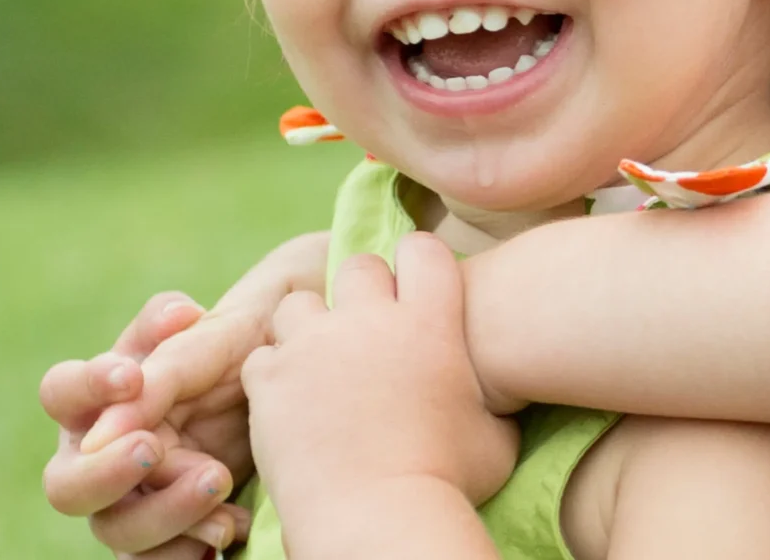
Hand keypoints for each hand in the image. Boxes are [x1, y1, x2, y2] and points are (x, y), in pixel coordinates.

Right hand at [41, 293, 247, 556]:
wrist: (268, 400)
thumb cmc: (224, 354)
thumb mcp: (209, 330)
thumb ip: (180, 328)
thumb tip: (179, 317)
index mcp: (93, 397)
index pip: (60, 391)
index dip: (88, 387)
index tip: (132, 378)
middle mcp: (93, 457)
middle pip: (64, 486)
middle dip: (106, 472)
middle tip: (152, 448)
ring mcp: (121, 504)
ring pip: (115, 530)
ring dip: (165, 511)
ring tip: (219, 480)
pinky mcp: (157, 540)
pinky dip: (187, 550)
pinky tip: (228, 525)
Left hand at [246, 233, 519, 551]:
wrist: (379, 521)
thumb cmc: (448, 485)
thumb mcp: (497, 435)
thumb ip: (493, 398)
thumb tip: (506, 392)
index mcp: (430, 322)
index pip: (423, 249)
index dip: (418, 266)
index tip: (416, 293)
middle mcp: (370, 320)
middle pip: (358, 267)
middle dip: (362, 293)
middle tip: (366, 335)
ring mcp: (315, 345)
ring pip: (299, 304)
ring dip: (310, 328)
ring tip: (319, 366)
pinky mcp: (271, 379)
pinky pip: (263, 357)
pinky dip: (273, 376)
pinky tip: (290, 405)